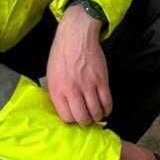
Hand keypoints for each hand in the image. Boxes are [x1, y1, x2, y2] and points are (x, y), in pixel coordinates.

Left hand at [46, 2, 110, 124]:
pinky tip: (105, 108)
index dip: (72, 121)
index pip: (66, 117)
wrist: (75, 38)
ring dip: (97, 117)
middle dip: (86, 121)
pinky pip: (107, 101)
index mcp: (57, 90)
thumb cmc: (61, 55)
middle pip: (82, 117)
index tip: (75, 118)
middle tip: (87, 118)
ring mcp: (88, 86)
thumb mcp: (52, 76)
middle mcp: (72, 90)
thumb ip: (58, 94)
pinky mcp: (101, 80)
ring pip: (96, 112)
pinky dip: (107, 108)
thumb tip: (66, 108)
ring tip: (97, 114)